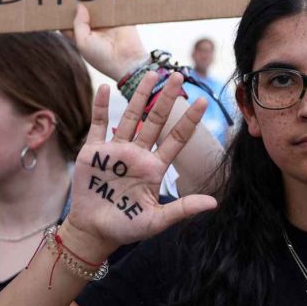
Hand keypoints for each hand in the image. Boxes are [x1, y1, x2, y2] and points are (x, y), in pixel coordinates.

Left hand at [63, 4, 147, 80]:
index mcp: (82, 35)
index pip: (69, 21)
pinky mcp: (119, 17)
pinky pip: (113, 5)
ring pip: (97, 6)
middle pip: (82, 11)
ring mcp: (107, 22)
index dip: (63, 12)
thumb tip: (79, 6)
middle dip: (77, 1)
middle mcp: (94, 27)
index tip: (56, 0)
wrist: (127, 60)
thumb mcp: (83, 42)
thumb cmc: (102, 56)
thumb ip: (78, 23)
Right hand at [65, 72, 215, 252]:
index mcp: (155, 167)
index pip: (177, 138)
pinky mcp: (92, 152)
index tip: (203, 101)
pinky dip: (98, 107)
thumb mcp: (157, 221)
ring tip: (150, 73)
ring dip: (138, 95)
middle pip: (156, 120)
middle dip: (166, 97)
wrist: (94, 232)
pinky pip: (97, 124)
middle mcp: (138, 154)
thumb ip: (183, 208)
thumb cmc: (126, 227)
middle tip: (178, 74)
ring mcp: (115, 151)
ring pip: (129, 116)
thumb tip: (214, 202)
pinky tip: (102, 88)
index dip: (189, 120)